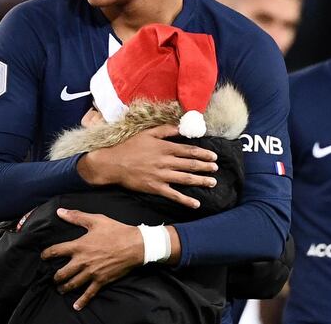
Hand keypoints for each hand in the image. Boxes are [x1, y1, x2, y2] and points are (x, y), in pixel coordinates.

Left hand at [41, 209, 142, 309]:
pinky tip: (76, 306)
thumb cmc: (116, 231)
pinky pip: (89, 293)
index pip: (57, 251)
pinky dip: (81, 301)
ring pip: (72, 284)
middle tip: (53, 277)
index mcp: (79, 246)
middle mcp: (82, 261)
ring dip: (64, 288)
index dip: (47, 254)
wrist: (135, 245)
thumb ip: (76, 216)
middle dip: (55, 276)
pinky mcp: (101, 281)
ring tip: (60, 289)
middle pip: (62, 273)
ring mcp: (91, 273)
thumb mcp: (96, 220)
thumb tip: (60, 212)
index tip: (43, 256)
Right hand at [77, 124, 218, 208]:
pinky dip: (185, 200)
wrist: (113, 163)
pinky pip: (173, 195)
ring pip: (185, 179)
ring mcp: (161, 176)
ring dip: (200, 181)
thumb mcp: (147, 133)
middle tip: (216, 168)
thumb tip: (181, 127)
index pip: (189, 150)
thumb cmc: (130, 146)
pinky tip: (196, 203)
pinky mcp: (155, 188)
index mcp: (165, 148)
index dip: (203, 153)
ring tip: (212, 182)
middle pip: (190, 165)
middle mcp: (165, 162)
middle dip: (205, 167)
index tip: (214, 156)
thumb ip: (166, 130)